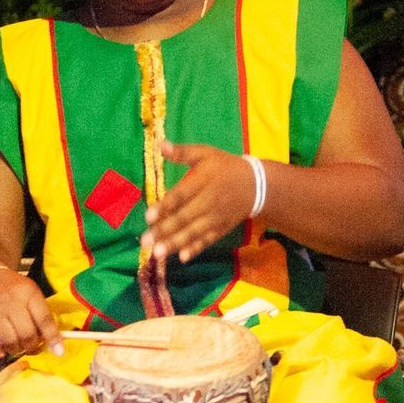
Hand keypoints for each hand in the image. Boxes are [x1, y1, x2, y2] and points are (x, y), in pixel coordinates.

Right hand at [0, 267, 61, 358]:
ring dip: (16, 350)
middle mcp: (10, 301)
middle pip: (27, 334)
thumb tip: (56, 343)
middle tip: (31, 346)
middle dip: (32, 347)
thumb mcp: (31, 293)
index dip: (53, 338)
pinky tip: (1, 349)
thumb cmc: (12, 289)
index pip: (44, 319)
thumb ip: (43, 315)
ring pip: (9, 342)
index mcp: (28, 293)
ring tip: (17, 346)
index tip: (59, 352)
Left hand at [143, 141, 255, 262]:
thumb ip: (183, 152)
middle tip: (145, 241)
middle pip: (185, 217)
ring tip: (158, 253)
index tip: (147, 216)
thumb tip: (160, 145)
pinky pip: (208, 240)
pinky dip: (196, 249)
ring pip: (194, 232)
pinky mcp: (221, 228)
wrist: (257, 185)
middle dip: (165, 230)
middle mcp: (210, 201)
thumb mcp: (206, 153)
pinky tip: (183, 257)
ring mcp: (216, 217)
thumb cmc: (226, 167)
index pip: (181, 195)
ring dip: (175, 243)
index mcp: (204, 180)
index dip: (165, 206)